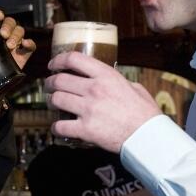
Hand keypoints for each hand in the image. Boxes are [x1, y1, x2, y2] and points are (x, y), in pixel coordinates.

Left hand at [0, 9, 35, 117]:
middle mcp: (2, 37)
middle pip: (10, 22)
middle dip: (8, 25)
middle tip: (2, 34)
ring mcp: (13, 46)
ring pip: (20, 31)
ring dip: (16, 35)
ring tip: (9, 45)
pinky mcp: (22, 57)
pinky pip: (30, 46)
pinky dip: (30, 43)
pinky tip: (25, 45)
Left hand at [45, 51, 161, 152]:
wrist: (147, 136)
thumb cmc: (144, 113)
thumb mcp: (134, 88)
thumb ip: (118, 81)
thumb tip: (108, 81)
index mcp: (106, 76)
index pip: (74, 59)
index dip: (58, 60)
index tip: (53, 65)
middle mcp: (94, 89)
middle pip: (59, 80)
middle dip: (50, 82)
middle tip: (49, 86)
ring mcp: (88, 109)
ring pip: (56, 100)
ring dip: (50, 101)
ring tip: (52, 103)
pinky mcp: (85, 129)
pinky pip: (60, 126)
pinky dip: (56, 127)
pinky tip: (58, 128)